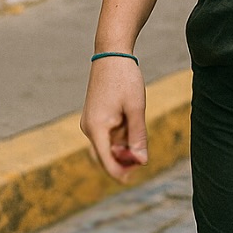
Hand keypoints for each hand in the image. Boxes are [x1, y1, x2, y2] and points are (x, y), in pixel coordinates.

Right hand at [80, 57, 148, 182]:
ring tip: (137, 124)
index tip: (134, 178)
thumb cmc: (125, 79)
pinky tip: (132, 121)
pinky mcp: (95, 117)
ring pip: (108, 146)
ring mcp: (90, 123)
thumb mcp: (136, 109)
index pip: (106, 162)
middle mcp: (89, 128)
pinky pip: (108, 135)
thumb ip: (138, 137)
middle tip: (143, 155)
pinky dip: (121, 136)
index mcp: (96, 128)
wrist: (112, 54)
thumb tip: (141, 161)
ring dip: (124, 145)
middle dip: (124, 160)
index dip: (120, 173)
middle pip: (106, 157)